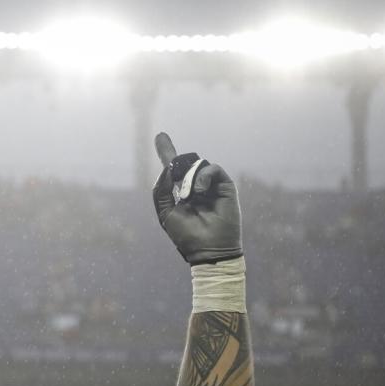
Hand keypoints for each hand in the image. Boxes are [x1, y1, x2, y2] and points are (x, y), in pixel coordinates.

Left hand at [151, 132, 242, 264]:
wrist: (208, 249)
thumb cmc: (186, 236)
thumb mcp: (166, 213)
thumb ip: (161, 191)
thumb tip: (166, 170)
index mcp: (181, 194)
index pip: (173, 170)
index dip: (166, 152)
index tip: (159, 136)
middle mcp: (195, 188)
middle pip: (185, 164)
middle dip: (175, 161)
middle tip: (176, 181)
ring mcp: (211, 187)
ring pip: (197, 166)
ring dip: (189, 178)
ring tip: (189, 196)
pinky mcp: (225, 186)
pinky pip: (212, 168)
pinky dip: (203, 176)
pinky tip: (198, 191)